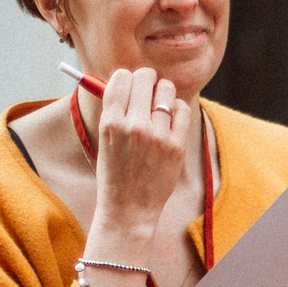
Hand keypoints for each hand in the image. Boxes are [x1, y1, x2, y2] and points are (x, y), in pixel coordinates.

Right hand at [89, 67, 192, 242]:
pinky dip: (177, 109)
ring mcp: (157, 135)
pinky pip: (183, 109)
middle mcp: (133, 125)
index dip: (127, 78)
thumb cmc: (114, 173)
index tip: (130, 87)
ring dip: (163, 93)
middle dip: (147, 81)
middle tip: (147, 93)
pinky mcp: (176, 145)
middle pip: (146, 77)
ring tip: (159, 108)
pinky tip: (170, 120)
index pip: (121, 77)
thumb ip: (114, 109)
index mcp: (110, 122)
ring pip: (167, 89)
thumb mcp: (104, 140)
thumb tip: (125, 78)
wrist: (128, 209)